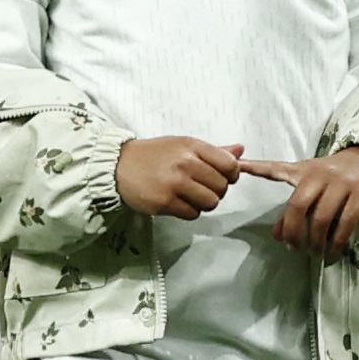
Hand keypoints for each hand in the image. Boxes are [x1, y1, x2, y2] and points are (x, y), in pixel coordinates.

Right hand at [116, 131, 249, 217]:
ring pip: (210, 202)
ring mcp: (174, 184)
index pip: (230, 165)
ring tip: (191, 196)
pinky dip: (189, 211)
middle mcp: (185, 164)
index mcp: (192, 146)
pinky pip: (192, 214)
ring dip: (204, 203)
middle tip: (203, 188)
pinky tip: (178, 203)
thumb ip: (213, 151)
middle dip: (217, 191)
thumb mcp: (183, 145)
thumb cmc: (154, 155)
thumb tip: (241, 150)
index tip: (224, 178)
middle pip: (221, 186)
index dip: (232, 175)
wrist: (118, 165)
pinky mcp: (164, 203)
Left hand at [246, 147, 358, 257]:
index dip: (255, 167)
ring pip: (322, 217)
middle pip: (298, 205)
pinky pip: (346, 222)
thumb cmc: (336, 175)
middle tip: (294, 248)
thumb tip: (277, 236)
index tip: (238, 167)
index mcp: (303, 170)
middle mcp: (320, 174)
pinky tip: (333, 252)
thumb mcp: (312, 184)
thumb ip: (293, 208)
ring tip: (314, 253)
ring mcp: (342, 183)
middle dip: (293, 231)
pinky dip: (337, 242)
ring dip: (316, 241)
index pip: (275, 168)